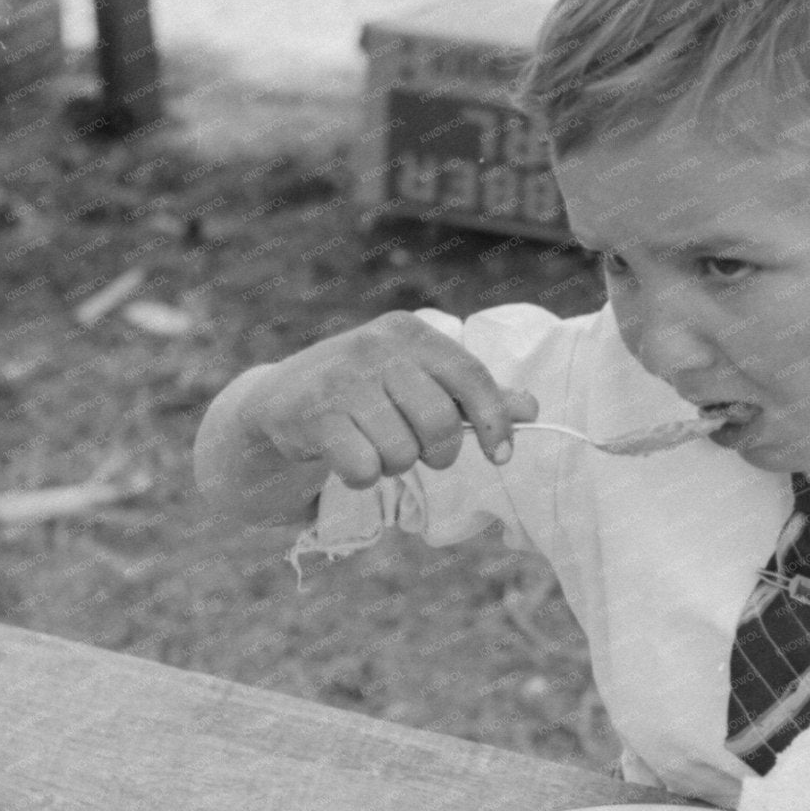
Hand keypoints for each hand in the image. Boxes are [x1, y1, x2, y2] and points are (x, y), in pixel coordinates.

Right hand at [239, 311, 537, 490]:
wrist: (279, 400)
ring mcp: (342, 379)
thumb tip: (530, 408)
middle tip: (420, 453)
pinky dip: (362, 477)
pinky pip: (365, 468)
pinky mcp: (313, 415)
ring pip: (402, 452)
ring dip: (395, 465)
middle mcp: (377, 346)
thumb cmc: (364, 392)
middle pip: (439, 422)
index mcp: (410, 332)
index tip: (502, 455)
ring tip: (375, 447)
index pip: (470, 376)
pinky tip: (348, 458)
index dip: (494, 421)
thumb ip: (471, 395)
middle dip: (437, 452)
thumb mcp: (417, 381)